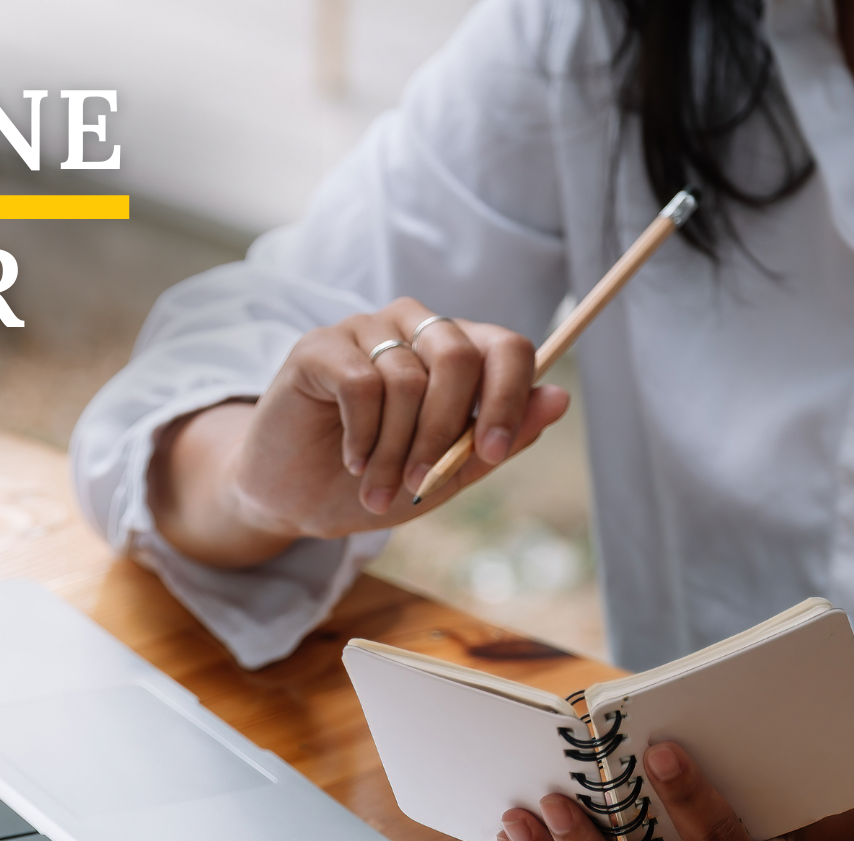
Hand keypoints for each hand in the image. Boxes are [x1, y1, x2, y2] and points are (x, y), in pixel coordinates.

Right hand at [148, 297, 570, 566]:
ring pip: (407, 378)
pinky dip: (362, 435)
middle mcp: (415, 328)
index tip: (494, 453)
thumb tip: (559, 399)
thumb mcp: (447, 475)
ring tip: (375, 486)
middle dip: (444, 433)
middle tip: (420, 482)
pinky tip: (352, 459)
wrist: (295, 500)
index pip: (507, 346)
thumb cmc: (373, 482)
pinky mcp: (319, 345)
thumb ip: (500, 440)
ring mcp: (365, 330)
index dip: (509, 398)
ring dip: (395, 450)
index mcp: (456, 353)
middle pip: (458, 357)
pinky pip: (362, 383)